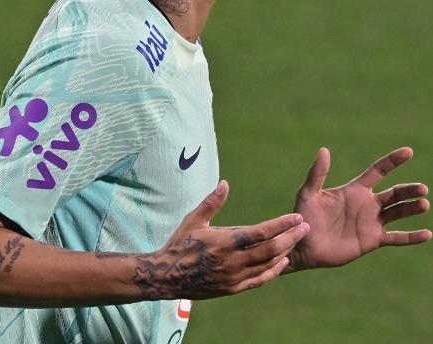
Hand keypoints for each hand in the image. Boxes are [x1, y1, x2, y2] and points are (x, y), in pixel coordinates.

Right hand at [132, 180, 309, 299]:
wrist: (167, 276)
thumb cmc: (180, 243)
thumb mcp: (194, 219)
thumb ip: (211, 202)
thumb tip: (225, 183)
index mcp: (225, 242)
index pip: (260, 233)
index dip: (280, 225)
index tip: (296, 217)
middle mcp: (232, 261)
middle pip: (270, 250)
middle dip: (290, 237)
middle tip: (305, 227)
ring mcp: (233, 277)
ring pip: (267, 265)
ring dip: (285, 252)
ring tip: (298, 240)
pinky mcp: (232, 288)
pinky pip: (258, 280)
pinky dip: (273, 271)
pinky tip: (282, 262)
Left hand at [286, 147, 430, 270]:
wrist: (304, 245)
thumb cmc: (304, 217)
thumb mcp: (308, 193)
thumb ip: (317, 173)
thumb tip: (324, 150)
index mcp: (354, 189)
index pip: (378, 171)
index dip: (392, 161)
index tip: (408, 151)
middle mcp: (366, 204)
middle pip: (394, 193)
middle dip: (408, 190)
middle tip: (422, 188)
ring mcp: (371, 222)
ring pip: (398, 213)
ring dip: (412, 208)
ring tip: (423, 203)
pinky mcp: (372, 240)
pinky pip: (396, 238)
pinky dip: (411, 237)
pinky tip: (427, 234)